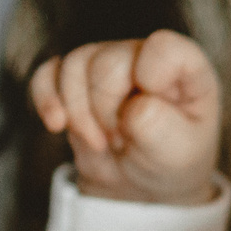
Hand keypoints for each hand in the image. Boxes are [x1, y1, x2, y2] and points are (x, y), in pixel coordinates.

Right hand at [28, 30, 219, 206]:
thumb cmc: (171, 158)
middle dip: (106, 112)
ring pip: (73, 65)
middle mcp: (144, 55)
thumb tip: (132, 109)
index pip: (162, 48)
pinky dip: (46, 100)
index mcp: (184, 67)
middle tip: (122, 142)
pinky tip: (56, 125)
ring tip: (101, 142)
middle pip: (107, 63)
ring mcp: (107, 62)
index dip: (148, 82)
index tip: (149, 115)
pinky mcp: (76, 78)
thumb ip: (160, 128)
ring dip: (79, 115)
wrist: (143, 181)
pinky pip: (47, 73)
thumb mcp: (179, 153)